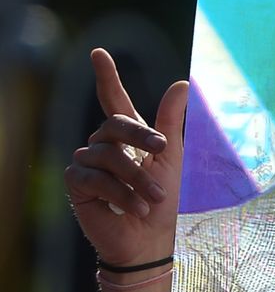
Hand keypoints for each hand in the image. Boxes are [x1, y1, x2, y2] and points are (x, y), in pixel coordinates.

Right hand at [65, 49, 188, 267]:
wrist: (150, 238)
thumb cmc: (162, 199)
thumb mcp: (171, 158)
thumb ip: (170, 122)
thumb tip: (181, 83)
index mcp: (128, 136)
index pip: (114, 101)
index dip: (107, 77)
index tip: (98, 53)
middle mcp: (104, 145)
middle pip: (115, 125)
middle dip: (141, 138)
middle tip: (162, 152)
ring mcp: (87, 163)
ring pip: (108, 155)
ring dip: (137, 179)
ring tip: (154, 199)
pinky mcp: (76, 183)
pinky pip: (96, 178)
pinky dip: (120, 193)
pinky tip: (135, 208)